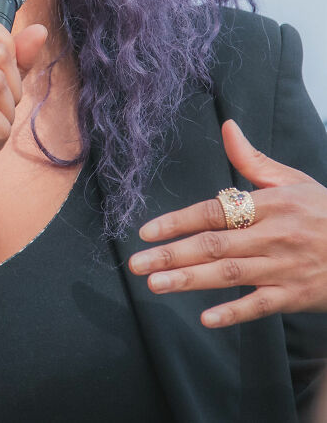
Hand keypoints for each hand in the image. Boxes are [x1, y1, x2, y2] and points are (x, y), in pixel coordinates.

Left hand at [128, 119, 326, 327]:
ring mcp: (284, 267)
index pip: (214, 211)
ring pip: (230, 275)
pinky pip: (261, 306)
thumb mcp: (293, 181)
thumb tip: (227, 126)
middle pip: (215, 245)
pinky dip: (234, 312)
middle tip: (137, 264)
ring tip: (156, 284)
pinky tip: (206, 318)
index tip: (146, 232)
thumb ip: (253, 160)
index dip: (178, 221)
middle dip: (172, 254)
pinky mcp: (295, 295)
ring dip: (190, 280)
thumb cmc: (324, 212)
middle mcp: (274, 235)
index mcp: (270, 204)